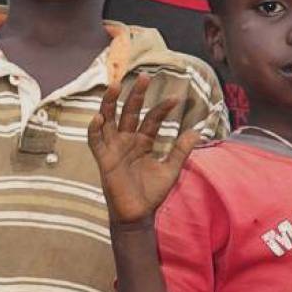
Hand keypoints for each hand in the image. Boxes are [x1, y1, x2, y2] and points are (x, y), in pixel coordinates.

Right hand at [88, 75, 201, 225]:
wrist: (138, 215)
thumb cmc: (152, 193)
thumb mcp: (170, 169)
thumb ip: (180, 150)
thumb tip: (197, 131)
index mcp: (143, 141)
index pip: (152, 119)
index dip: (162, 108)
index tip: (176, 98)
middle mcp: (127, 141)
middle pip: (129, 112)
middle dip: (136, 95)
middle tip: (145, 76)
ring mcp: (114, 149)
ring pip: (109, 120)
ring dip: (110, 103)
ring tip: (115, 85)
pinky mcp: (104, 160)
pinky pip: (95, 142)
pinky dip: (94, 130)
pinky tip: (98, 118)